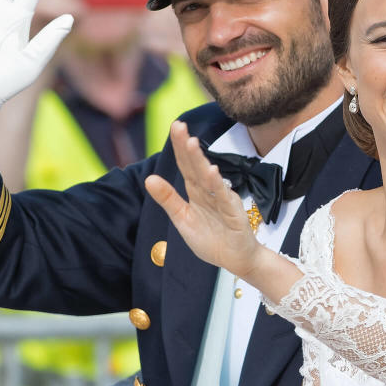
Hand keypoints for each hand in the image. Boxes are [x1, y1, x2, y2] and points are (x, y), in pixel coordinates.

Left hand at [145, 121, 267, 277]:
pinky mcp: (233, 214)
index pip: (185, 166)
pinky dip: (218, 186)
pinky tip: (212, 173)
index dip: (179, 147)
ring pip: (208, 178)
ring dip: (200, 161)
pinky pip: (224, 198)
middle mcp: (209, 192)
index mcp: (196, 192)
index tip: (174, 126)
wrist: (236, 259)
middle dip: (187, 146)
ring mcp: (223, 200)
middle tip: (179, 126)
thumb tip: (149, 178)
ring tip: (191, 143)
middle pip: (196, 166)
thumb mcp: (182, 220)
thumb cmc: (211, 238)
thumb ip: (168, 199)